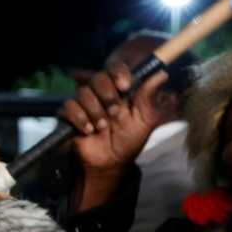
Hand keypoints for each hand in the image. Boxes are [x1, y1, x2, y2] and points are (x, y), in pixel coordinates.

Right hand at [60, 60, 167, 209]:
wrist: (110, 162)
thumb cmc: (129, 141)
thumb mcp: (144, 120)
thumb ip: (148, 97)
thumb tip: (162, 74)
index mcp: (119, 90)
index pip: (115, 69)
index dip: (118, 73)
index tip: (124, 86)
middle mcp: (101, 92)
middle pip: (97, 78)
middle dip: (107, 95)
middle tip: (115, 113)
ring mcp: (84, 102)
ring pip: (83, 92)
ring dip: (95, 111)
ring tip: (102, 127)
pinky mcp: (70, 114)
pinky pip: (69, 106)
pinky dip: (80, 118)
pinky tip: (88, 130)